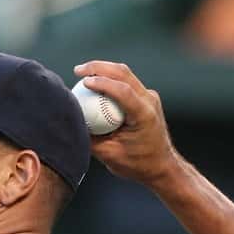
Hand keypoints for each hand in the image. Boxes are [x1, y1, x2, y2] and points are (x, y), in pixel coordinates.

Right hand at [73, 61, 182, 186]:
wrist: (162, 166)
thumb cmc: (137, 164)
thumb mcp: (109, 155)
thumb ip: (89, 139)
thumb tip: (71, 124)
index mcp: (144, 115)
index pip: (122, 91)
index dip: (102, 83)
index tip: (83, 82)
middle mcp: (149, 101)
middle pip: (123, 73)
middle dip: (98, 67)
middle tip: (77, 71)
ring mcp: (149, 97)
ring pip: (125, 73)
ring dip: (103, 69)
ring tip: (82, 72)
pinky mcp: (145, 97)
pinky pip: (126, 81)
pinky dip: (109, 78)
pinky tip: (94, 82)